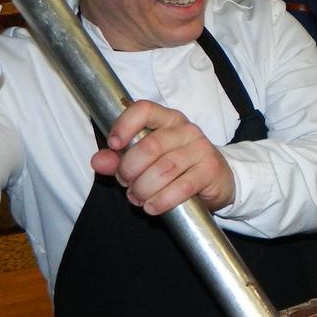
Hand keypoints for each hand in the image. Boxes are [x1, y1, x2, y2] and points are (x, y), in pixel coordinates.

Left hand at [92, 100, 235, 215]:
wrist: (218, 180)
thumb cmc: (179, 167)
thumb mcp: (148, 160)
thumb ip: (120, 159)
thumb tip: (98, 162)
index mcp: (168, 119)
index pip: (143, 110)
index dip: (124, 125)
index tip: (114, 145)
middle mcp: (186, 130)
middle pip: (150, 146)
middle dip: (130, 169)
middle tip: (126, 183)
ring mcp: (200, 149)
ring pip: (164, 169)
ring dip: (144, 189)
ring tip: (138, 198)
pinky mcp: (210, 171)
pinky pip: (181, 187)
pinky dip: (162, 200)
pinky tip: (152, 207)